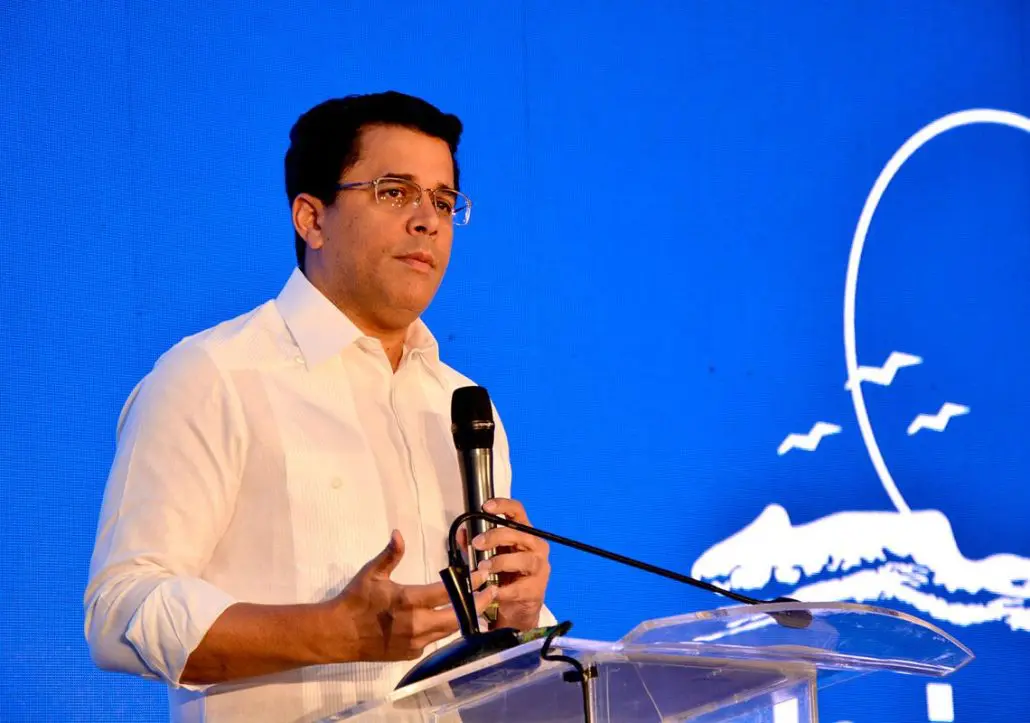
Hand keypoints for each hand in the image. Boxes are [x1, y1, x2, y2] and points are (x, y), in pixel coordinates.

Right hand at [325, 530, 495, 661]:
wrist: (337, 635)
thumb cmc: (355, 600)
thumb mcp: (371, 573)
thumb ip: (390, 554)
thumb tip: (399, 533)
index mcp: (408, 601)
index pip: (447, 593)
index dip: (468, 584)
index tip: (482, 576)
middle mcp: (416, 625)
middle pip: (457, 616)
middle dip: (476, 604)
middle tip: (491, 591)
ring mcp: (415, 642)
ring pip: (449, 630)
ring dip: (464, 617)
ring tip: (479, 604)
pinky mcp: (411, 653)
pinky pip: (435, 640)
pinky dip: (445, 629)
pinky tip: (452, 619)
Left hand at [471, 498, 550, 631]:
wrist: (519, 607)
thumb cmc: (506, 575)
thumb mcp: (490, 556)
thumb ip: (475, 544)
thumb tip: (462, 533)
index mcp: (524, 534)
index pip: (518, 511)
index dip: (503, 505)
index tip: (486, 507)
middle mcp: (536, 546)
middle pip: (519, 533)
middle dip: (495, 536)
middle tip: (477, 544)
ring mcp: (540, 567)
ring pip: (524, 559)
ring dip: (500, 562)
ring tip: (484, 568)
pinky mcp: (536, 589)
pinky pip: (518, 587)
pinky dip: (502, 590)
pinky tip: (492, 591)